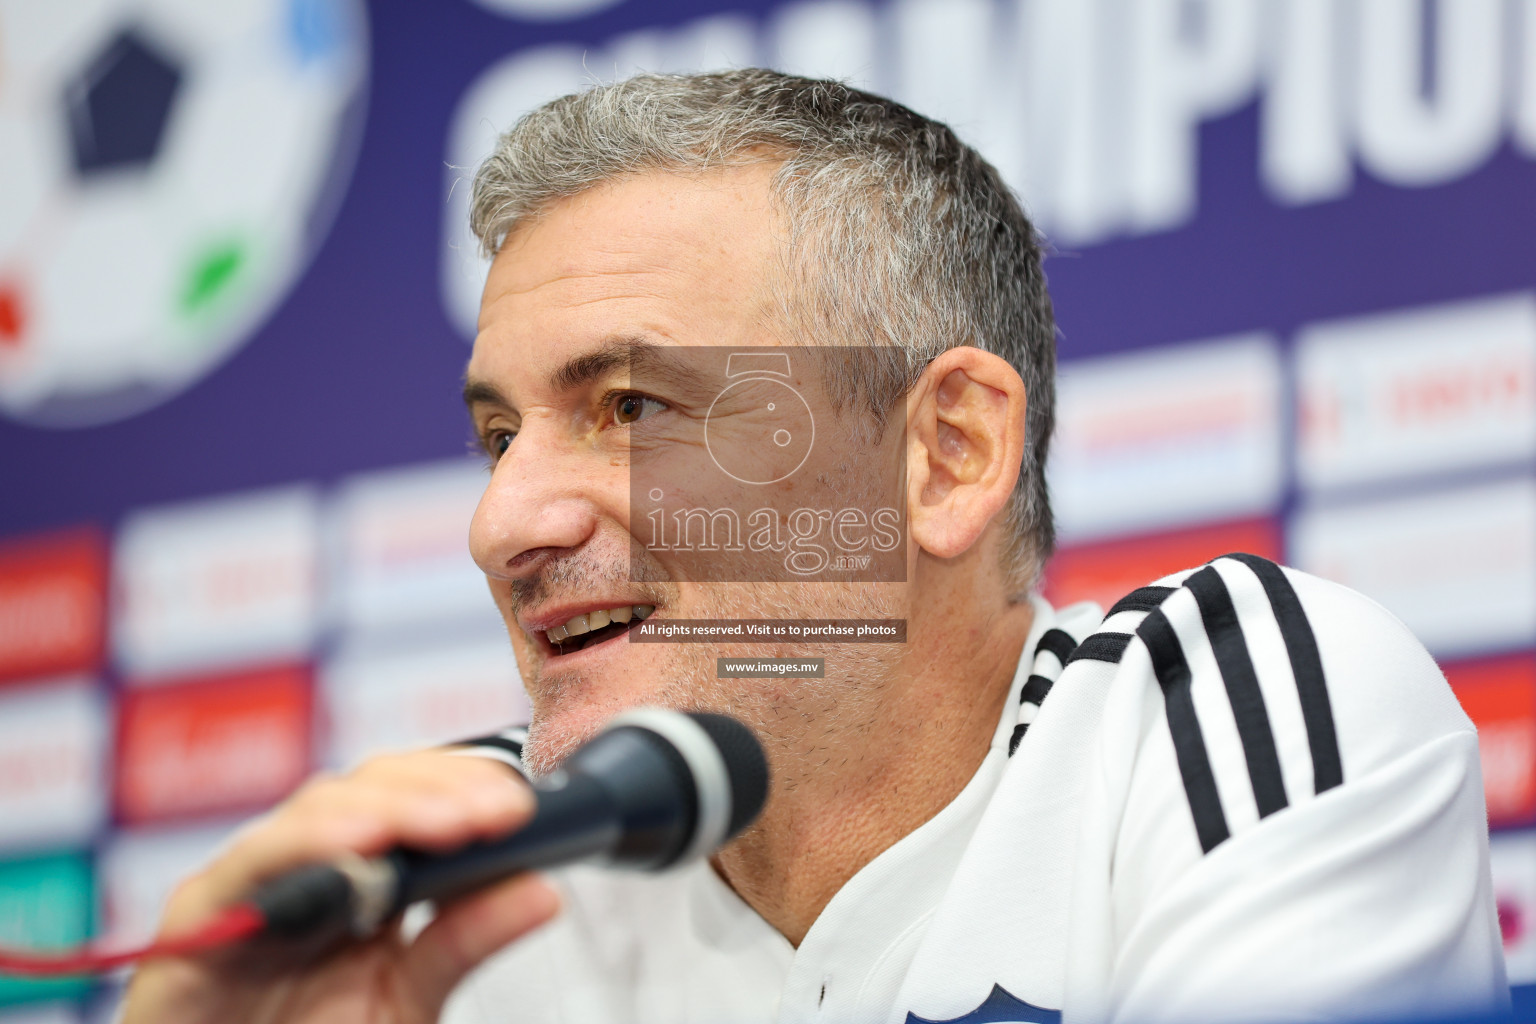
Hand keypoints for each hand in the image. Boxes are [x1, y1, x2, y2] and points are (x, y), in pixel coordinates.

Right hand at [121, 750, 559, 1023]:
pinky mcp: (196, 918)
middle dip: (440, 789)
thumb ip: (461, 943)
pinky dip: (307, 846)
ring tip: (448, 824)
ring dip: (388, 808)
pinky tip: (360, 847)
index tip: (522, 805)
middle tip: (499, 810)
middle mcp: (305, 865)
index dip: (466, 785)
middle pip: (370, 787)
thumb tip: (543, 891)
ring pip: (316, 809)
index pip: (414, 793)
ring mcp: (249, 884)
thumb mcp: (406, 1002)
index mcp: (360, 874)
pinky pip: (250, 865)